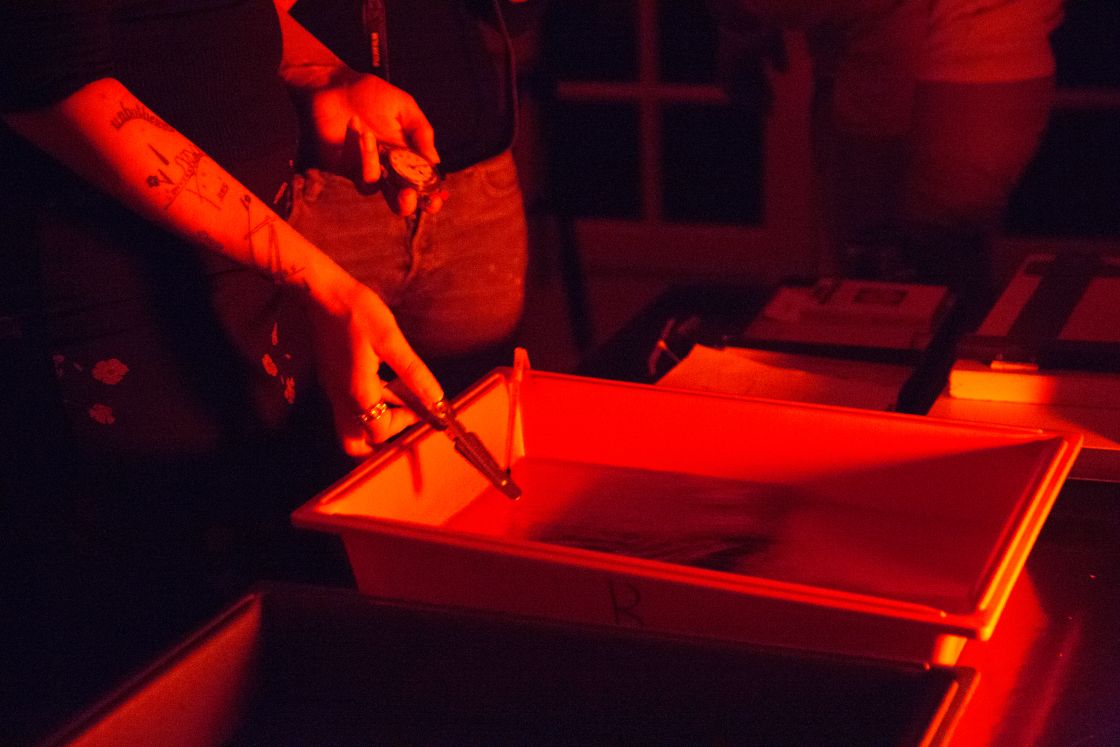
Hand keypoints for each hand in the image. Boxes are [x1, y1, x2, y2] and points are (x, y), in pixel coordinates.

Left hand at [306, 72, 443, 214]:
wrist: (334, 84)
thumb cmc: (370, 94)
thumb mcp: (404, 107)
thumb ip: (422, 133)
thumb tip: (435, 162)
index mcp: (406, 158)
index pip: (421, 186)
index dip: (431, 198)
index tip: (437, 199)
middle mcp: (386, 169)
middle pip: (399, 202)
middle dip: (407, 204)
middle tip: (408, 193)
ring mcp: (362, 169)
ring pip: (372, 187)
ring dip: (372, 164)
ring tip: (368, 135)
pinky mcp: (341, 166)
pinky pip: (351, 170)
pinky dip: (355, 149)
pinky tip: (354, 125)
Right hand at [308, 273, 443, 456]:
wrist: (322, 293)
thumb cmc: (357, 312)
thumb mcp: (391, 341)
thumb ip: (414, 373)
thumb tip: (436, 399)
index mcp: (357, 393)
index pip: (379, 432)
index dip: (404, 423)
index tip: (420, 405)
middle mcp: (341, 399)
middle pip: (355, 444)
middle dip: (381, 438)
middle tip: (402, 415)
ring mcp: (333, 392)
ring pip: (350, 429)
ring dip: (374, 423)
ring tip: (396, 396)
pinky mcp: (332, 382)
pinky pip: (347, 410)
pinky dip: (367, 408)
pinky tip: (383, 382)